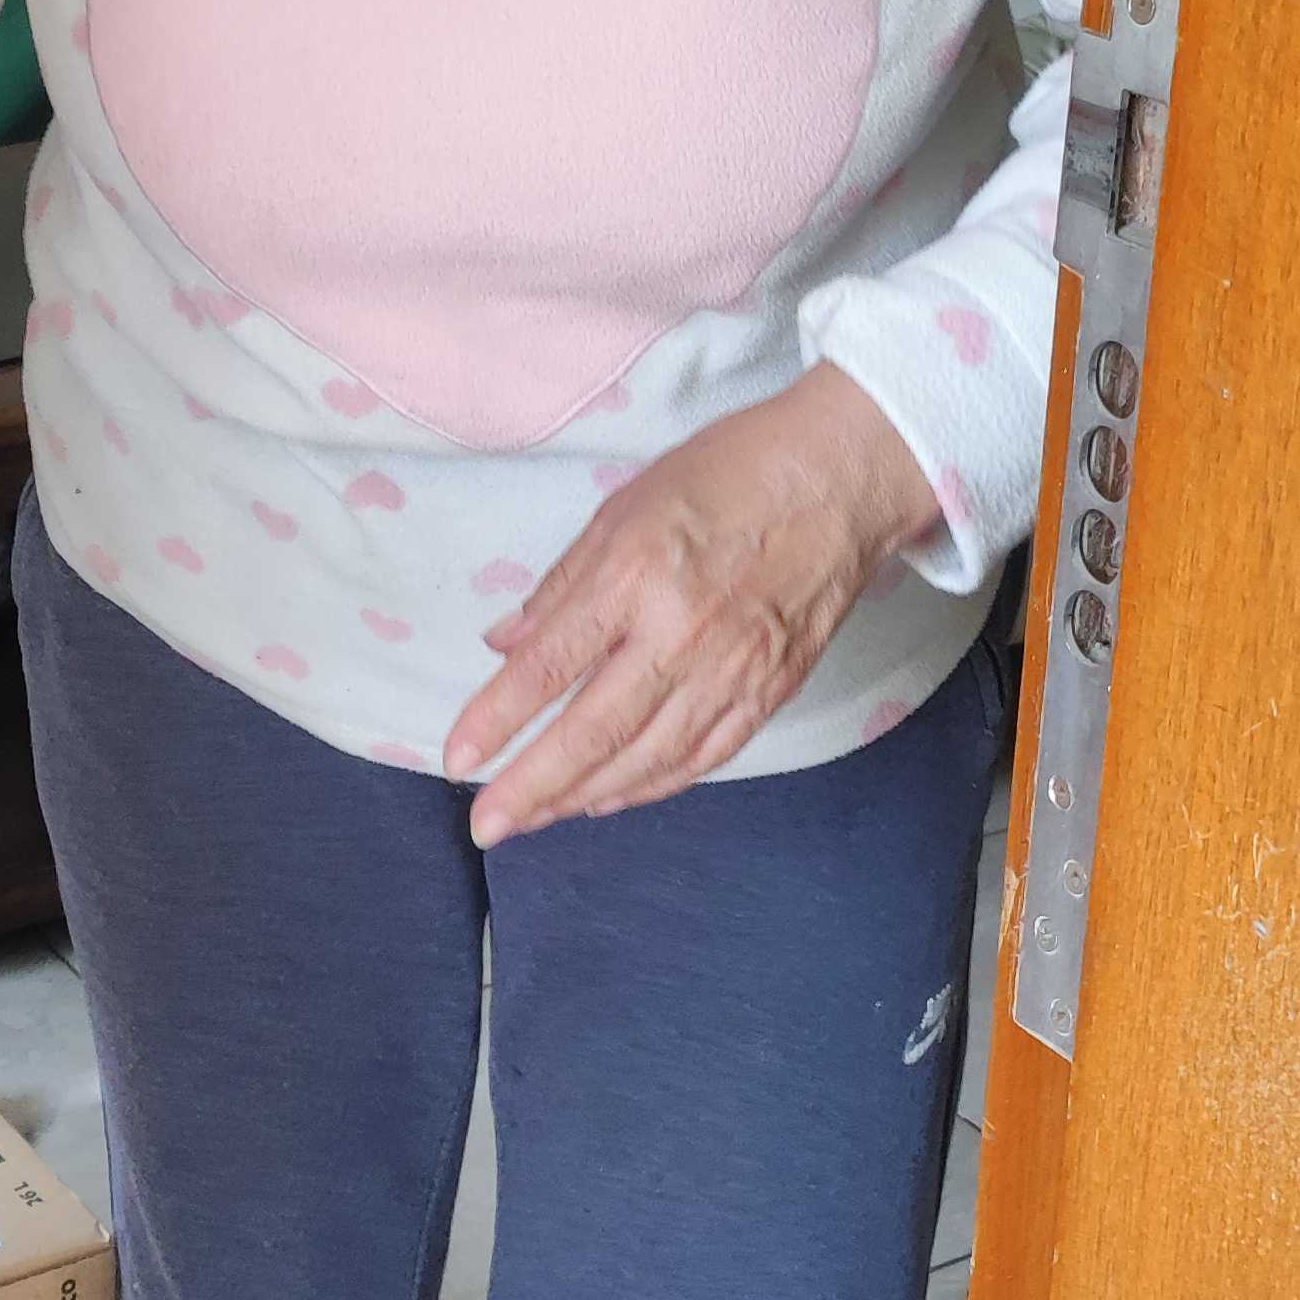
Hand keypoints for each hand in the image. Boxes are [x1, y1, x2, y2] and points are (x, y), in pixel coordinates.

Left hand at [444, 367, 937, 841]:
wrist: (842, 478)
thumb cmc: (729, 474)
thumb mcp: (626, 507)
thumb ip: (563, 585)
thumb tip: (504, 646)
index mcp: (636, 576)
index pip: (549, 666)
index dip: (497, 719)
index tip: (457, 758)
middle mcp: (683, 634)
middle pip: (594, 732)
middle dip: (533, 787)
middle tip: (487, 825)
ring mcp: (733, 670)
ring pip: (648, 759)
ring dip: (585, 796)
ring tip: (537, 817)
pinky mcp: (771, 690)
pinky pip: (703, 757)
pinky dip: (652, 786)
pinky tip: (611, 798)